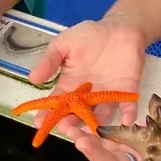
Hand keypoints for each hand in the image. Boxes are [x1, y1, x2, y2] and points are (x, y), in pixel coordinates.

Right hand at [25, 19, 146, 137]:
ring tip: (91, 132)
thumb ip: (49, 61)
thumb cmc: (88, 35)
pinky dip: (128, 114)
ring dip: (96, 127)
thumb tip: (32, 79)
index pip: (56, 105)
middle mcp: (87, 97)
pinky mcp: (127, 92)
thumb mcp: (63, 44)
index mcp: (70, 86)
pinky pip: (127, 107)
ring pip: (101, 118)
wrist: (118, 27)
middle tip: (66, 130)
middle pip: (77, 117)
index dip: (48, 115)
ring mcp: (107, 96)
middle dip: (71, 125)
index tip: (39, 123)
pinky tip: (126, 120)